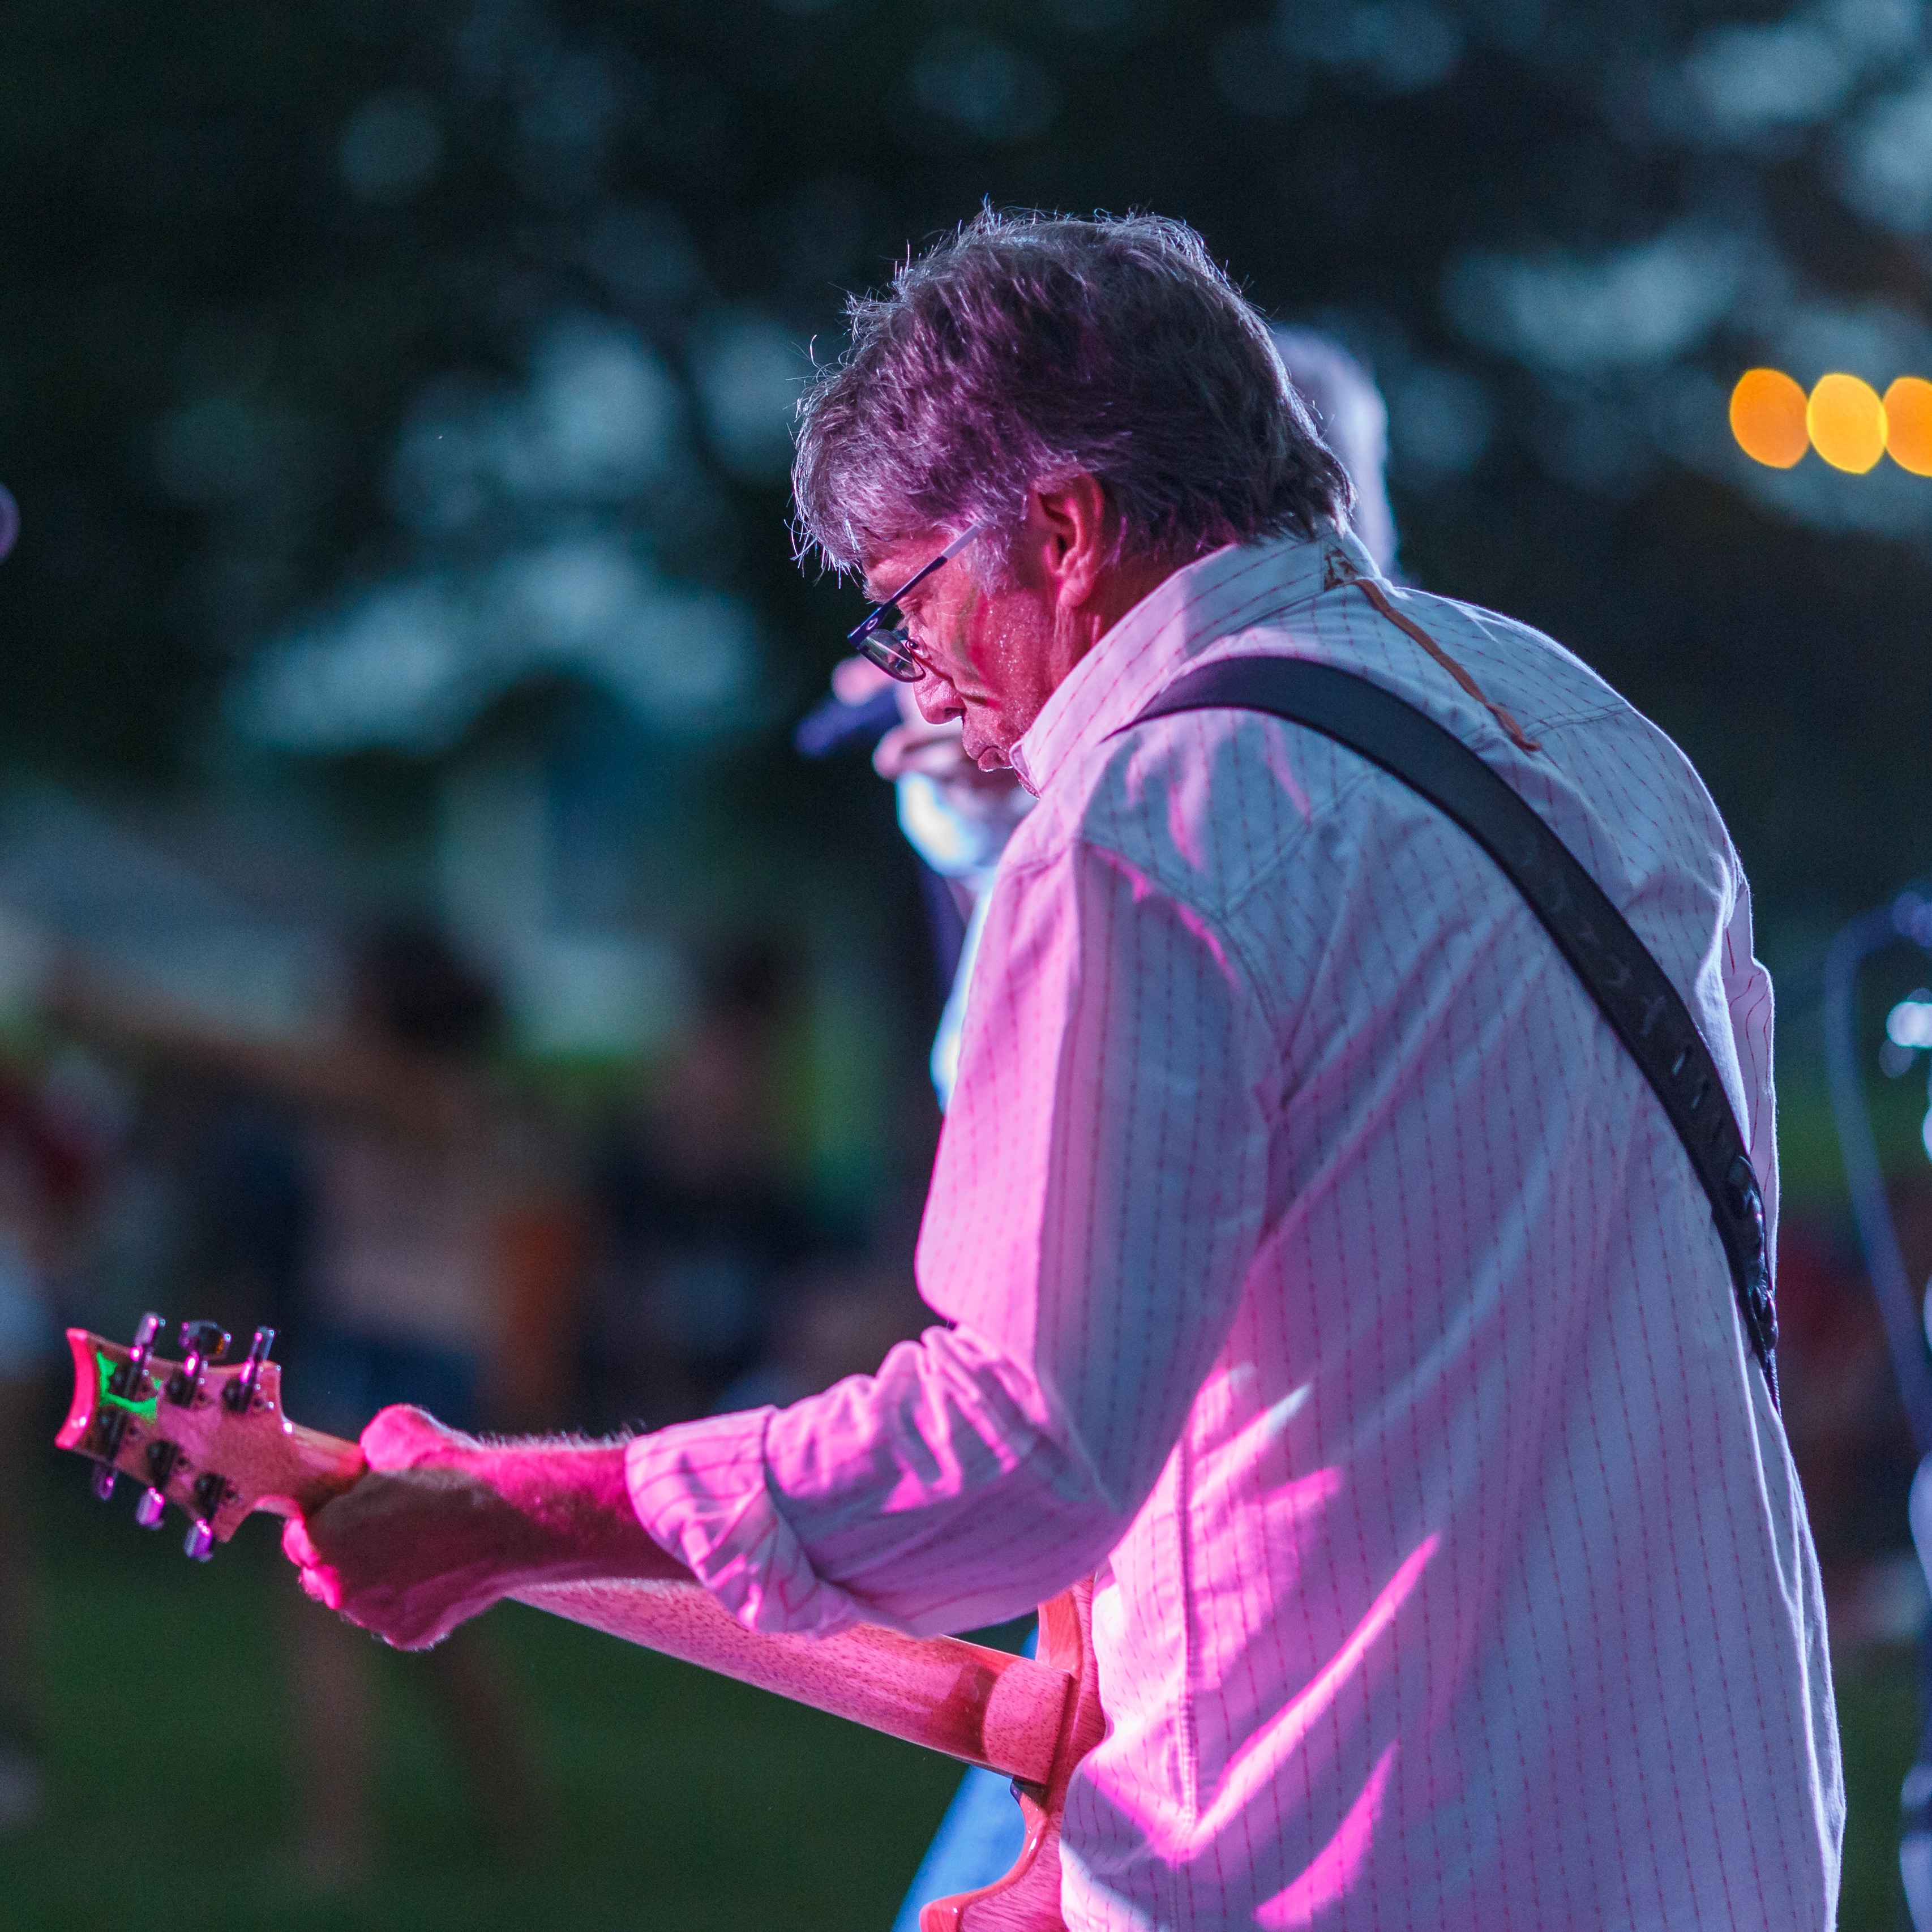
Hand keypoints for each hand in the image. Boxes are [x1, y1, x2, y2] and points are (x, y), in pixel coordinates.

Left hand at [282, 1405, 523, 1648]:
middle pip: (324, 1575)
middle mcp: (337, 1588)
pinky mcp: (410, 1636)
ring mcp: (374, 1618)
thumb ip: (363, 1451)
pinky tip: (443, 1567)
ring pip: (363, 1598)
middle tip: (386, 1528)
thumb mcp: (395, 1430)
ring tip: (423, 1545)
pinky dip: (415, 1598)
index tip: (349, 1510)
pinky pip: (400, 1616)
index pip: (298, 1539)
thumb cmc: (452, 1471)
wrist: (510, 1518)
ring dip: (379, 1578)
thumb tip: (364, 1458)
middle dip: (346, 1554)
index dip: (325, 1521)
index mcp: (321, 1540)